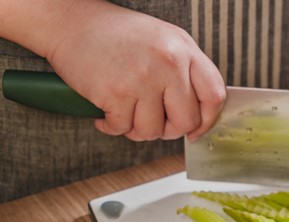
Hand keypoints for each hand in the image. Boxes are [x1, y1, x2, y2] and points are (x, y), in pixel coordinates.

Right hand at [45, 2, 225, 141]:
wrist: (71, 22)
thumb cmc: (119, 35)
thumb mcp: (165, 41)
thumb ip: (186, 72)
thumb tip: (200, 115)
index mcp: (184, 50)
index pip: (214, 96)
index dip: (207, 120)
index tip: (195, 129)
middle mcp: (168, 63)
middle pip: (186, 121)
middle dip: (169, 130)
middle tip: (153, 121)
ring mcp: (142, 79)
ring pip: (153, 131)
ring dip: (138, 129)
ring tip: (127, 113)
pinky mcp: (115, 92)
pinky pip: (123, 129)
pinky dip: (112, 127)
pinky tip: (107, 114)